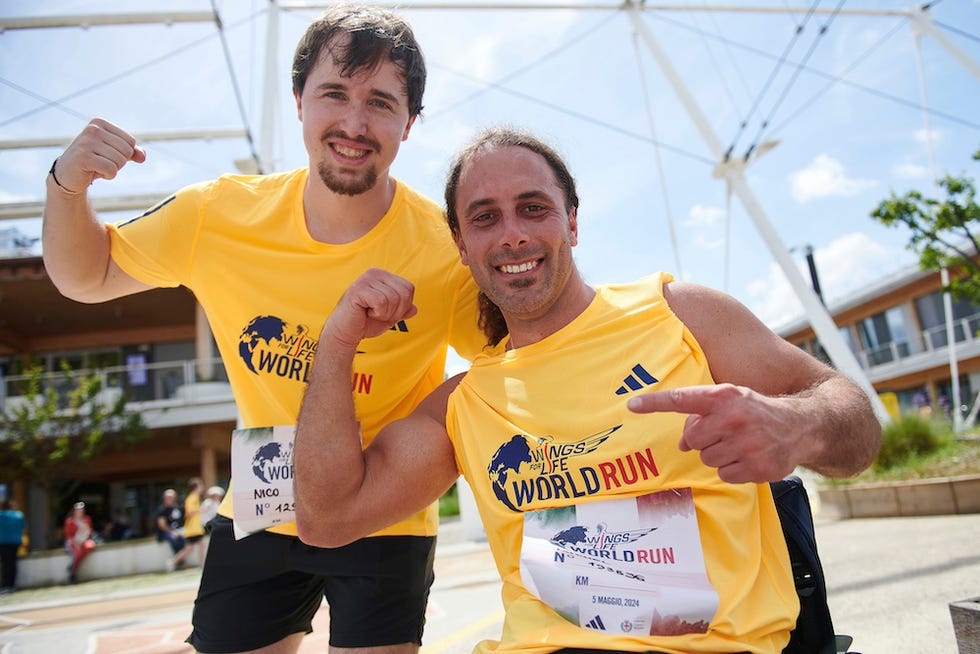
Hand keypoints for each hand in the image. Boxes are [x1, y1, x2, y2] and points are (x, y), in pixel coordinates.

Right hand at [53, 118, 146, 192]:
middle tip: (101, 163)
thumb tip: (142, 157)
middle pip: (127, 151)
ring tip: (96, 167)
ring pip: (120, 161)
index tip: (106, 155)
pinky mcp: (83, 157)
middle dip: (119, 162)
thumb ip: (132, 152)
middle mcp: (92, 129)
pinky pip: (111, 170)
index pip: (131, 141)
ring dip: (112, 170)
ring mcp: (86, 142)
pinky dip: (108, 176)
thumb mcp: (114, 154)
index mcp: (100, 123)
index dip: (124, 154)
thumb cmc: (93, 162)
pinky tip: (94, 173)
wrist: (67, 175)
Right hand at [324, 269, 417, 348]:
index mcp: (383, 276)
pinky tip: (365, 312)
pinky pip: (381, 302)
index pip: (409, 288)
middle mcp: (375, 273)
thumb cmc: (365, 323)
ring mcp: (365, 279)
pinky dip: (377, 313)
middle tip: (378, 314)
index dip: (403, 307)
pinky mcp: (357, 289)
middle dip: (395, 311)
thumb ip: (403, 311)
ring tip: (370, 313)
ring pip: (394, 299)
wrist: (345, 333)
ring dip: (385, 314)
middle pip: (404, 293)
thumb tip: (415, 309)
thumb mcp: (389, 317)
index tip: (386, 312)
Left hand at [627, 383, 805, 483]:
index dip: (654, 403)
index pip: (682, 399)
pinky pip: (725, 475)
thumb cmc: (756, 411)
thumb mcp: (731, 402)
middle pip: (693, 439)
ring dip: (719, 455)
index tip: (631, 405)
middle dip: (703, 439)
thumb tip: (681, 444)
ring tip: (739, 444)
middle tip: (723, 433)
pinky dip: (732, 470)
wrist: (800, 425)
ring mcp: (746, 444)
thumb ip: (703, 416)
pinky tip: (748, 458)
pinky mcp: (756, 467)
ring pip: (707, 459)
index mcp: (724, 397)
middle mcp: (733, 418)